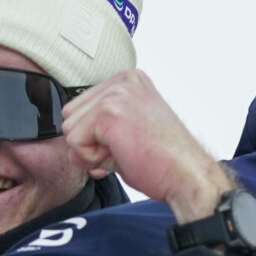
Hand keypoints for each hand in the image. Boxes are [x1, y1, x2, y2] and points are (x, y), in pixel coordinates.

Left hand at [60, 68, 231, 219]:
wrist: (186, 175)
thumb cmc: (163, 159)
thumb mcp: (128, 129)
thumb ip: (100, 125)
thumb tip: (71, 140)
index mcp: (129, 80)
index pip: (80, 107)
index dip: (94, 135)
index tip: (124, 143)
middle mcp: (122, 80)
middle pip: (70, 115)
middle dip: (88, 142)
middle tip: (122, 150)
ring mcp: (116, 93)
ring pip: (69, 129)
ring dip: (91, 151)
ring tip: (124, 152)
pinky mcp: (108, 112)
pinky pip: (74, 143)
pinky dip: (92, 159)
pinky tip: (121, 156)